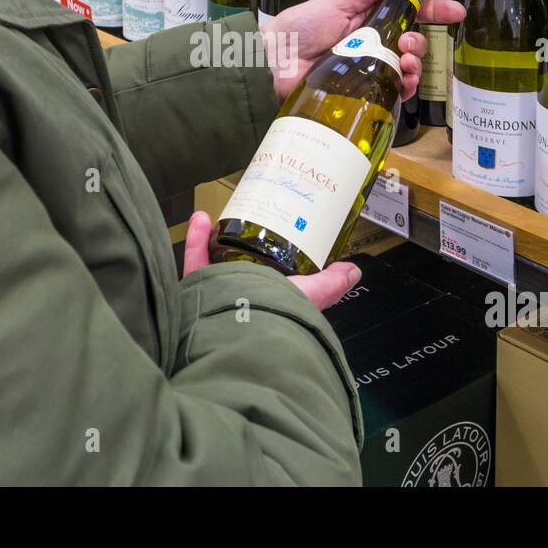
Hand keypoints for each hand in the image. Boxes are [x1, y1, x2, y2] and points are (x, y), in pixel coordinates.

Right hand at [181, 211, 361, 309]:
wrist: (243, 331)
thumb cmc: (280, 316)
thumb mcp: (313, 294)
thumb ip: (331, 283)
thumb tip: (353, 271)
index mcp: (272, 301)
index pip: (274, 281)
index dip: (276, 261)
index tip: (278, 234)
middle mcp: (244, 300)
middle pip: (241, 269)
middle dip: (243, 246)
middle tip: (249, 221)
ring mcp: (219, 295)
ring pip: (215, 264)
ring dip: (218, 238)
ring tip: (224, 216)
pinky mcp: (198, 291)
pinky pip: (194, 263)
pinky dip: (197, 240)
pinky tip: (201, 217)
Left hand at [263, 0, 465, 103]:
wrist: (274, 60)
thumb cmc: (300, 28)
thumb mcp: (335, 3)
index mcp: (366, 19)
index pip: (407, 13)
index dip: (434, 11)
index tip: (457, 12)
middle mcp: (371, 44)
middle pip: (412, 43)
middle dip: (420, 42)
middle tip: (406, 43)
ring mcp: (368, 69)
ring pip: (407, 68)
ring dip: (415, 64)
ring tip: (404, 61)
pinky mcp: (362, 91)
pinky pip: (393, 92)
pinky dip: (404, 87)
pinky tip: (403, 81)